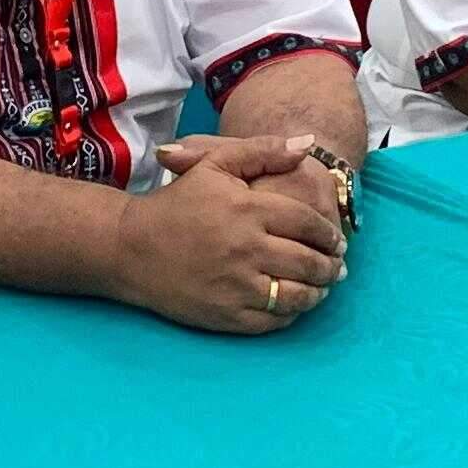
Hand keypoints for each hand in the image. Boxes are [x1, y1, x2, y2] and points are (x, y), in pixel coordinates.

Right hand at [111, 144, 347, 336]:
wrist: (129, 247)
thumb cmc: (176, 202)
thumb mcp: (214, 165)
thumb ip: (263, 151)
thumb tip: (307, 146)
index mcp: (249, 209)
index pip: (308, 225)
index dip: (330, 234)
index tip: (337, 241)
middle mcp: (247, 248)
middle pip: (309, 262)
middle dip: (331, 267)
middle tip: (337, 268)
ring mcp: (236, 285)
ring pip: (296, 296)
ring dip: (317, 293)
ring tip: (321, 288)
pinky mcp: (225, 315)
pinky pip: (272, 321)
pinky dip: (290, 315)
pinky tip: (293, 305)